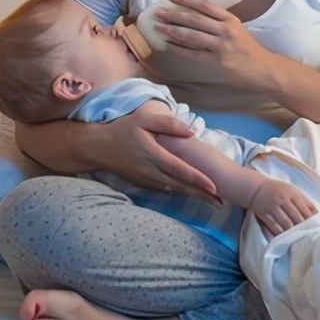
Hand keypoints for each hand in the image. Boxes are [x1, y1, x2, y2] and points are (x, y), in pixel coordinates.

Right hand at [101, 108, 218, 200]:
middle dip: (201, 194)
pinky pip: (164, 190)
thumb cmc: (122, 130)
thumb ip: (169, 123)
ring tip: (211, 201)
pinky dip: (179, 193)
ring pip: (173, 190)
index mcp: (153, 155)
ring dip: (192, 196)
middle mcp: (150, 172)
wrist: (97, 148)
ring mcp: (146, 180)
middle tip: (221, 200)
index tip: (215, 187)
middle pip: (181, 186)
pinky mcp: (142, 184)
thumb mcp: (144, 119)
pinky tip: (191, 194)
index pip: (180, 170)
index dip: (198, 179)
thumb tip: (192, 131)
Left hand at [153, 0, 270, 88]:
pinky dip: (180, 49)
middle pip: (195, 20)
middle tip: (159, 12)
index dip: (188, 0)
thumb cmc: (248, 47)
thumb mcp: (237, 28)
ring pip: (192, 36)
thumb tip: (194, 15)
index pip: (206, 5)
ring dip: (173, 31)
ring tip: (159, 27)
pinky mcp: (217, 61)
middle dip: (174, 15)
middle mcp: (225, 31)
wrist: (263, 68)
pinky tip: (169, 45)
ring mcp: (221, 46)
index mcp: (230, 19)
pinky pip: (194, 54)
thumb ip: (219, 22)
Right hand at [249, 179, 316, 236]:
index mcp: (291, 193)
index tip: (314, 225)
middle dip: (302, 226)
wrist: (256, 188)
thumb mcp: (292, 190)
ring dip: (292, 231)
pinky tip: (285, 235)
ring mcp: (273, 208)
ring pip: (286, 224)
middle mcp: (282, 200)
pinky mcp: (265, 215)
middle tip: (306, 232)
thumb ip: (304, 201)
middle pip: (296, 218)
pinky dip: (281, 233)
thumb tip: (316, 213)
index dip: (310, 219)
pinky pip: (275, 227)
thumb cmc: (278, 189)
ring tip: (296, 235)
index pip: (304, 209)